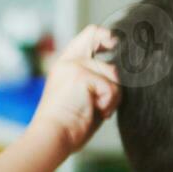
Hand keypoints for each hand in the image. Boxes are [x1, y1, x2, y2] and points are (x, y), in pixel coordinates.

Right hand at [28, 25, 120, 155]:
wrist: (52, 137)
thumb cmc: (67, 126)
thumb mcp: (82, 97)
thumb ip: (95, 80)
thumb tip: (120, 74)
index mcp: (66, 67)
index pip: (87, 36)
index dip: (105, 37)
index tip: (114, 47)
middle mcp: (68, 62)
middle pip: (98, 34)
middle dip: (112, 49)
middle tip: (110, 75)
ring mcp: (74, 67)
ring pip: (113, 73)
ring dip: (113, 95)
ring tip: (99, 109)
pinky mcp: (81, 75)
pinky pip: (112, 87)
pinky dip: (109, 103)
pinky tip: (97, 111)